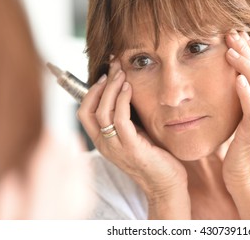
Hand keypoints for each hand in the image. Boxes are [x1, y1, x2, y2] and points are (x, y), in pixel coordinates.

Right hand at [77, 59, 189, 218]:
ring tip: (122, 73)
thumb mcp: (134, 135)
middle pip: (88, 109)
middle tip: (114, 66)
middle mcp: (104, 145)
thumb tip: (124, 93)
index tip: (104, 74)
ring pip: (102, 112)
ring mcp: (116, 147)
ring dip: (111, 88)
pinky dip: (122, 100)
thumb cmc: (153, 157)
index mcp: (102, 141)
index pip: (84, 113)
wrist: (166, 184)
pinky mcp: (131, 148)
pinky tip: (129, 88)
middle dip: (100, 84)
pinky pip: (120, 119)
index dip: (91, 91)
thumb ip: (125, 119)